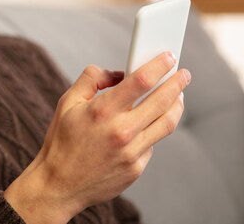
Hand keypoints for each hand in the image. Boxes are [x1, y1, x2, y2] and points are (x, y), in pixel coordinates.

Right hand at [4, 53, 191, 223]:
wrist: (59, 186)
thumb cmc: (62, 141)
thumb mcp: (67, 102)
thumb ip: (92, 79)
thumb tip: (118, 73)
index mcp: (102, 111)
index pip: (141, 81)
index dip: (159, 65)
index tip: (169, 57)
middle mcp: (121, 131)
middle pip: (163, 101)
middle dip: (177, 83)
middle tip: (184, 74)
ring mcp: (131, 152)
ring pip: (166, 123)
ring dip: (176, 106)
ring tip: (178, 96)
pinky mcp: (136, 168)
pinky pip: (152, 143)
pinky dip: (153, 130)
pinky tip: (149, 124)